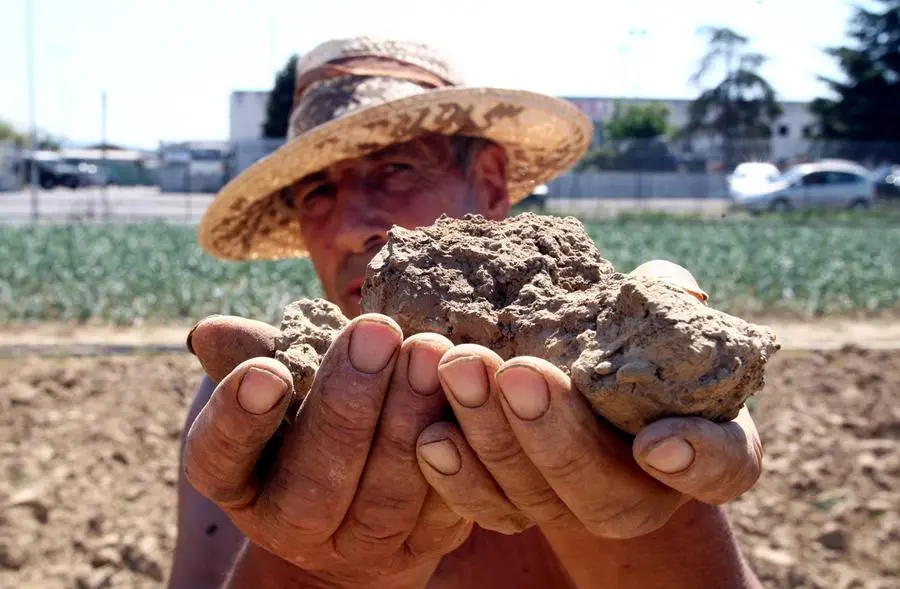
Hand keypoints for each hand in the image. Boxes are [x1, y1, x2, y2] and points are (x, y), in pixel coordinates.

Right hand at [182, 314, 471, 585]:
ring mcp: (360, 547)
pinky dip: (457, 451)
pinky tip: (465, 395)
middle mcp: (292, 527)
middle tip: (377, 333)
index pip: (220, 461)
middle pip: (313, 486)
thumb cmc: (310, 421)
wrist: (360, 504)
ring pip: (385, 500)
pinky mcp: (423, 546)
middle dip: (348, 405)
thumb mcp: (279, 390)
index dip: (240, 421)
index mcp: (242, 483)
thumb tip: (211, 332)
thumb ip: (256, 354)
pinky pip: (443, 508)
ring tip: (427, 352)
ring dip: (408, 422)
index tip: (267, 370)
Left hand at [411, 260, 761, 539]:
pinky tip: (430, 435)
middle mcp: (640, 495)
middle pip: (603, 495)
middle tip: (516, 371)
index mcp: (701, 447)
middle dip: (553, 434)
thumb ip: (667, 301)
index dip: (697, 462)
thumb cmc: (627, 341)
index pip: (721, 468)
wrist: (577, 378)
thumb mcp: (655, 315)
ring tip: (459, 370)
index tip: (657, 442)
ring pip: (534, 499)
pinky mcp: (519, 507)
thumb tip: (677, 294)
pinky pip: (487, 509)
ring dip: (492, 440)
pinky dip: (455, 478)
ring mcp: (574, 509)